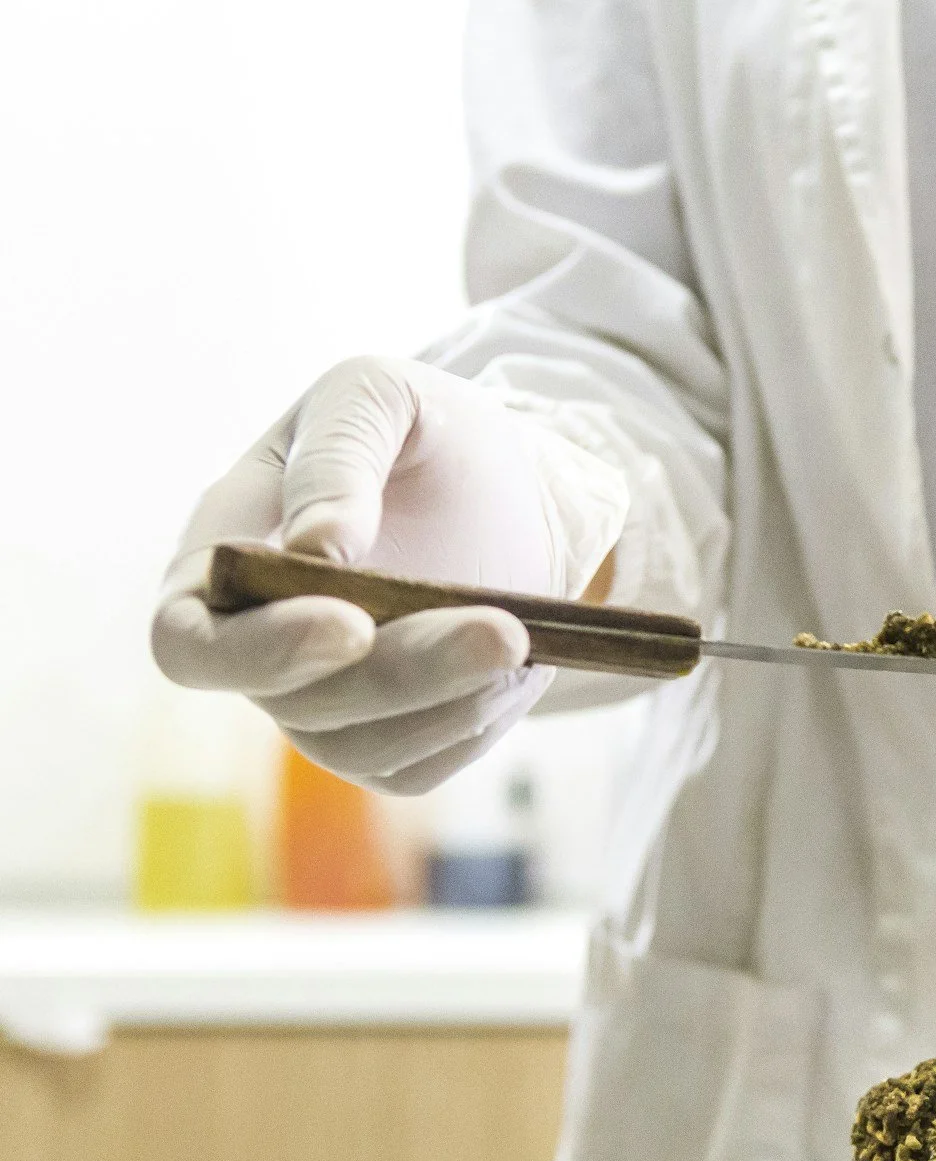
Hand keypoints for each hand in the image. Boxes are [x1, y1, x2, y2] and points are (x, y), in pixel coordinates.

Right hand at [151, 357, 625, 793]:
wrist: (520, 489)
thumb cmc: (428, 434)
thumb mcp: (380, 396)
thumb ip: (337, 457)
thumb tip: (316, 547)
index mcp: (223, 557)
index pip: (187, 641)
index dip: (255, 651)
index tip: (351, 622)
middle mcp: (258, 645)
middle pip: (294, 704)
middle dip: (398, 673)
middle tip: (499, 630)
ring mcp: (321, 701)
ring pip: (363, 744)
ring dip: (450, 696)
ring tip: (523, 634)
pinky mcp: (391, 738)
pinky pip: (418, 764)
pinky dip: (472, 722)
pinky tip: (517, 667)